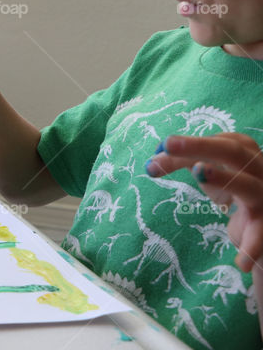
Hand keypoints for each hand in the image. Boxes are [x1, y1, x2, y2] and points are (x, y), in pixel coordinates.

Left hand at [147, 132, 262, 272]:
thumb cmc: (234, 190)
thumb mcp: (210, 174)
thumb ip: (183, 163)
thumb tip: (151, 164)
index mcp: (246, 154)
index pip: (220, 141)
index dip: (191, 142)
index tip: (162, 146)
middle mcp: (260, 171)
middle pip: (233, 152)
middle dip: (200, 146)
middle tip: (167, 142)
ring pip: (249, 186)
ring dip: (224, 179)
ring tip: (199, 171)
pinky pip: (260, 234)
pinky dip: (251, 247)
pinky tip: (241, 262)